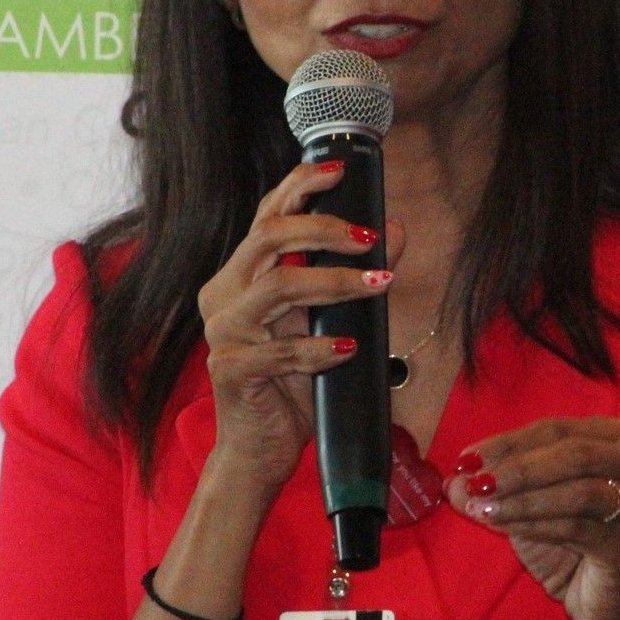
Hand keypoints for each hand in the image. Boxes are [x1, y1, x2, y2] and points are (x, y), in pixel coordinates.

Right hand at [197, 160, 402, 496]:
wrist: (260, 450)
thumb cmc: (293, 384)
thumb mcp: (331, 322)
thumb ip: (355, 278)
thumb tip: (395, 232)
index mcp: (242, 275)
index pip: (267, 215)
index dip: (300, 185)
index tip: (339, 169)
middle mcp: (224, 294)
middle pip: (270, 237)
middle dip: (325, 228)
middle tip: (370, 238)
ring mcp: (224, 331)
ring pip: (280, 287)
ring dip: (336, 284)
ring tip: (377, 286)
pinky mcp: (231, 369)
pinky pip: (282, 351)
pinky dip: (321, 348)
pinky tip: (348, 350)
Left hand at [445, 417, 619, 619]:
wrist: (607, 601)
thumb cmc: (571, 541)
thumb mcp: (528, 504)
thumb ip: (494, 487)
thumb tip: (454, 480)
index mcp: (619, 438)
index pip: (558, 430)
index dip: (508, 442)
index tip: (467, 459)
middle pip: (575, 453)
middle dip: (518, 467)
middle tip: (476, 481)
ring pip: (577, 492)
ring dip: (522, 499)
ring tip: (481, 507)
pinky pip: (576, 528)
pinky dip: (534, 524)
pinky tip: (502, 525)